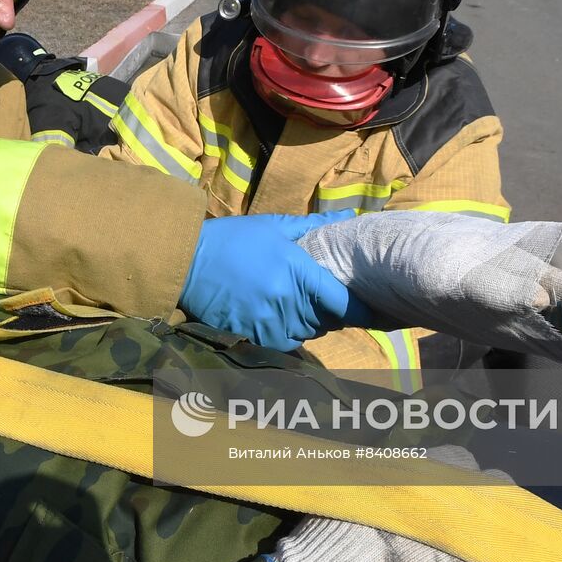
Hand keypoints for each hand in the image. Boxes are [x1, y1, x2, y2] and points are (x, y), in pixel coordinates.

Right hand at [179, 211, 363, 351]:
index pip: (343, 303)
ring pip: (305, 335)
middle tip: (320, 299)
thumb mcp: (274, 226)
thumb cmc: (233, 239)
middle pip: (326, 322)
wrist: (187, 261)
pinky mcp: (251, 336)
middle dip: (328, 313)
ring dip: (306, 325)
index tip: (375, 312)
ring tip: (295, 307)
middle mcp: (287, 302)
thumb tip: (347, 218)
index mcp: (298, 272)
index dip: (362, 311)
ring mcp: (268, 322)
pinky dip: (285, 335)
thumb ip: (313, 226)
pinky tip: (275, 318)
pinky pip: (281, 344)